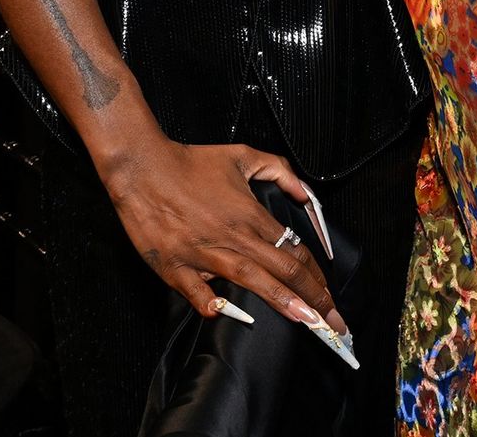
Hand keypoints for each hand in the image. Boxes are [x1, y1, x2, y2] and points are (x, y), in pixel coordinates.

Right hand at [102, 137, 343, 329]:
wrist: (144, 168)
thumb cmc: (191, 162)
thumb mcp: (243, 155)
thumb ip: (278, 170)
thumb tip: (302, 192)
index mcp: (250, 214)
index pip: (294, 249)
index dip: (316, 274)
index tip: (328, 292)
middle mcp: (233, 238)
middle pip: (283, 270)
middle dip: (313, 297)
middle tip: (333, 320)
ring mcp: (205, 254)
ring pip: (253, 283)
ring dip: (282, 303)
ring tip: (306, 321)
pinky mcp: (176, 267)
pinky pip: (197, 293)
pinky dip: (212, 305)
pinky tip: (225, 315)